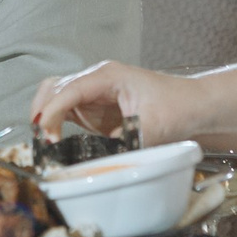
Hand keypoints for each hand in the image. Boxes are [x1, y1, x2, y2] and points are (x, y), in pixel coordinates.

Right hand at [31, 61, 217, 149]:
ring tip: (45, 141)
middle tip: (42, 140)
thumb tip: (95, 160)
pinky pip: (66, 109)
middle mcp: (96, 79)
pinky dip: (55, 122)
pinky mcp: (95, 107)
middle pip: (55, 87)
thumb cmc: (177, 108)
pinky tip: (54, 139)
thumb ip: (122, 144)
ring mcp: (94, 92)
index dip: (53, 111)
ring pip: (56, 96)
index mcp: (108, 76)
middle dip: (43, 111)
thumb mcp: (150, 129)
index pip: (69, 89)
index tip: (46, 134)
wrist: (194, 105)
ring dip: (46, 116)